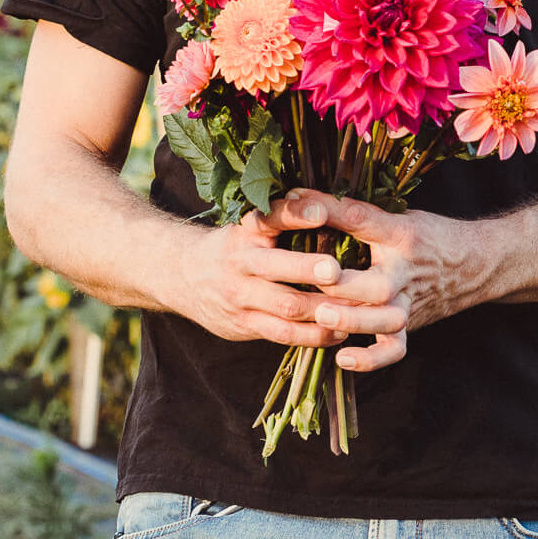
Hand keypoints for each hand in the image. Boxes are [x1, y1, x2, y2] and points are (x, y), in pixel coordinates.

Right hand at [176, 202, 351, 349]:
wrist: (182, 276)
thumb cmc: (234, 246)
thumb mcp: (247, 226)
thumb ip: (281, 219)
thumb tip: (329, 203)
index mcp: (245, 232)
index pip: (269, 218)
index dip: (296, 214)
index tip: (323, 211)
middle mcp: (241, 262)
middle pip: (276, 267)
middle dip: (308, 269)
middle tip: (336, 270)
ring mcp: (241, 297)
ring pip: (285, 305)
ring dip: (323, 308)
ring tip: (355, 307)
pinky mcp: (245, 324)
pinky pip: (284, 334)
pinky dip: (315, 335)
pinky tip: (340, 331)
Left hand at [266, 189, 471, 371]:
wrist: (474, 265)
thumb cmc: (426, 234)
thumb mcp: (398, 214)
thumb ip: (354, 211)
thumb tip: (298, 196)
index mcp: (401, 234)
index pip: (363, 220)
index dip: (330, 211)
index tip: (297, 203)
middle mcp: (405, 271)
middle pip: (376, 283)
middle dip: (343, 284)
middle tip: (314, 278)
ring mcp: (407, 302)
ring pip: (385, 320)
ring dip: (353, 321)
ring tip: (322, 317)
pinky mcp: (409, 325)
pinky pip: (393, 348)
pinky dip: (371, 358)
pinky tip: (342, 358)